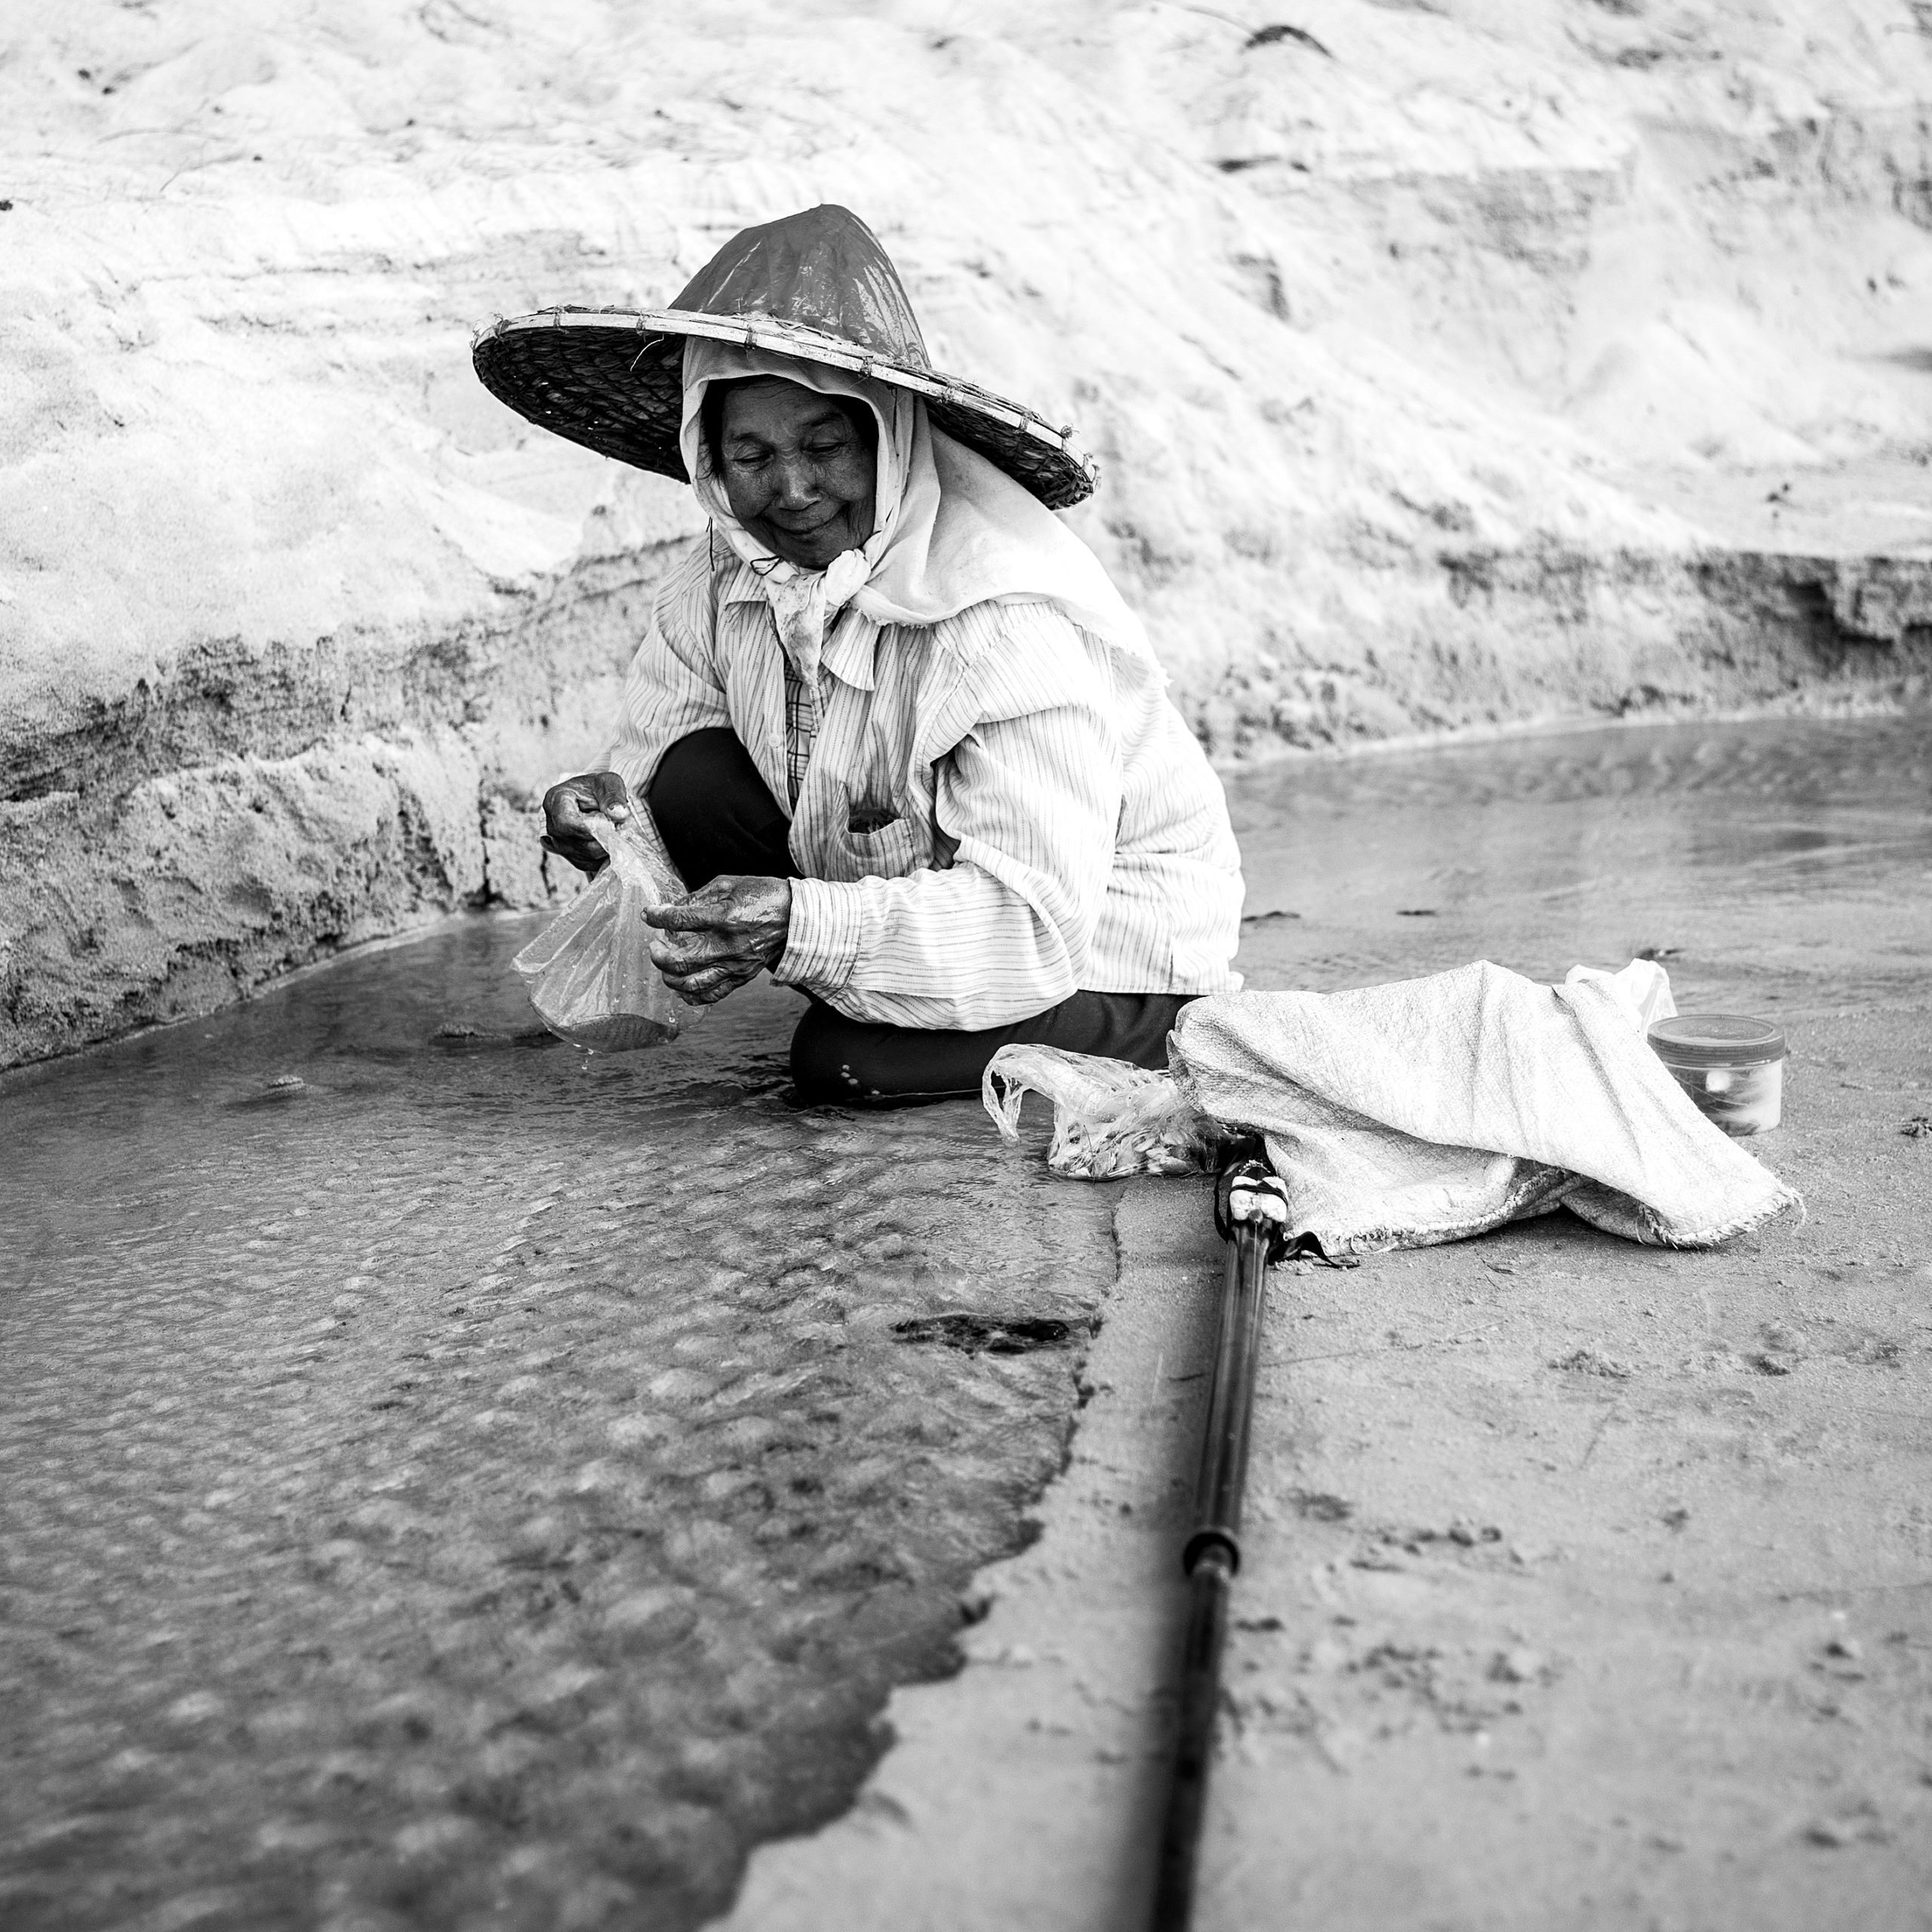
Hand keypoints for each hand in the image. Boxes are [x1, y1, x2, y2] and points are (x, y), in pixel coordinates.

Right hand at [542, 771, 631, 875]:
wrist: (592, 798)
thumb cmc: (598, 787)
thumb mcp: (609, 783)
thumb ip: (614, 796)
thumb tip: (619, 814)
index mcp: (555, 800)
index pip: (566, 822)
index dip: (589, 829)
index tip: (611, 826)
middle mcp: (551, 823)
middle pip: (576, 842)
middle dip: (602, 839)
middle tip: (621, 829)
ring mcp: (556, 841)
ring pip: (583, 855)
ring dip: (605, 848)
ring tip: (616, 833)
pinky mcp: (567, 854)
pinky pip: (586, 863)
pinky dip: (602, 857)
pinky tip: (610, 843)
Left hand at [645, 875, 792, 1005]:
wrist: (795, 917)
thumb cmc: (762, 896)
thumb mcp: (728, 883)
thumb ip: (697, 896)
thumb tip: (671, 907)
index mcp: (723, 916)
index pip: (679, 920)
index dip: (656, 917)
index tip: (649, 914)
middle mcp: (727, 945)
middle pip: (679, 961)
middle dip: (658, 954)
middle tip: (655, 945)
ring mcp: (734, 965)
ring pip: (690, 984)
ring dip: (670, 976)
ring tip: (667, 965)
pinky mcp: (741, 977)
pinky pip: (711, 995)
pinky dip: (690, 994)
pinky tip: (682, 984)